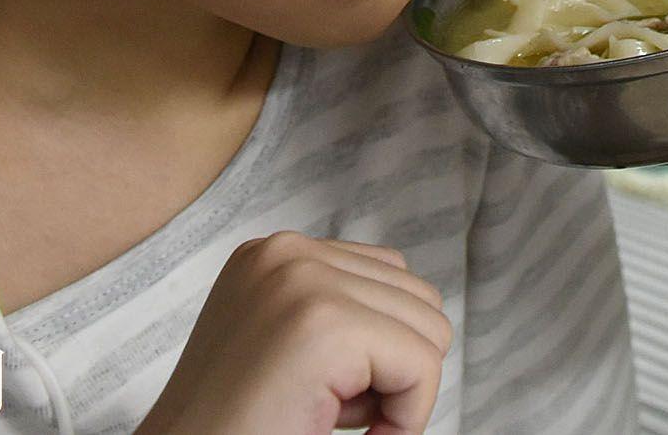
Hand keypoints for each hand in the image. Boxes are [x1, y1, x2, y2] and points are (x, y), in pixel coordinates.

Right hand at [136, 233, 451, 434]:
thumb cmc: (236, 427)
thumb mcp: (286, 345)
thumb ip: (342, 309)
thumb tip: (427, 314)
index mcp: (274, 253)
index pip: (391, 277)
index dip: (378, 350)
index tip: (322, 390)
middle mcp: (286, 252)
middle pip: (419, 299)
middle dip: (391, 366)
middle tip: (325, 407)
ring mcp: (302, 280)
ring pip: (431, 331)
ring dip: (396, 390)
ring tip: (326, 414)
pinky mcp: (324, 324)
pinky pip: (424, 365)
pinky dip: (406, 416)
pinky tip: (349, 433)